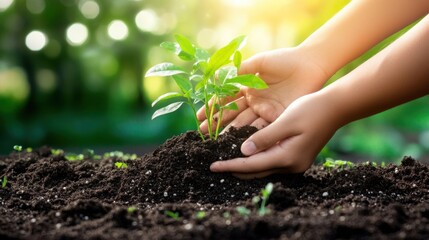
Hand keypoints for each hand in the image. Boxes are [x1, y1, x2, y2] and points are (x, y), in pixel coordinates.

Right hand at [197, 46, 329, 131]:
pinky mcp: (277, 118)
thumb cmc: (284, 60)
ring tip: (216, 142)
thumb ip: (238, 71)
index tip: (199, 117)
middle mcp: (253, 101)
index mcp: (247, 87)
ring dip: (230, 132)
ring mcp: (264, 111)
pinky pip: (262, 128)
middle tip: (203, 134)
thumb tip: (215, 76)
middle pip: (232, 115)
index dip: (212, 108)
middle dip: (216, 124)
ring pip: (244, 123)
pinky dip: (250, 136)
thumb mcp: (258, 63)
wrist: (310, 65)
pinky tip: (237, 143)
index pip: (225, 100)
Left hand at [209, 92, 340, 178]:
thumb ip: (263, 138)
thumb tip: (243, 153)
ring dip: (245, 166)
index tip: (212, 167)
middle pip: (256, 172)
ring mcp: (295, 163)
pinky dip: (257, 160)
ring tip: (226, 162)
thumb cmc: (310, 111)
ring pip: (263, 169)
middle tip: (215, 166)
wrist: (336, 108)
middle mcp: (291, 166)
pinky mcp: (297, 157)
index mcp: (287, 157)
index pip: (251, 166)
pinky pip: (272, 162)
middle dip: (235, 169)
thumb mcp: (284, 122)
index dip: (230, 166)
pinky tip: (247, 154)